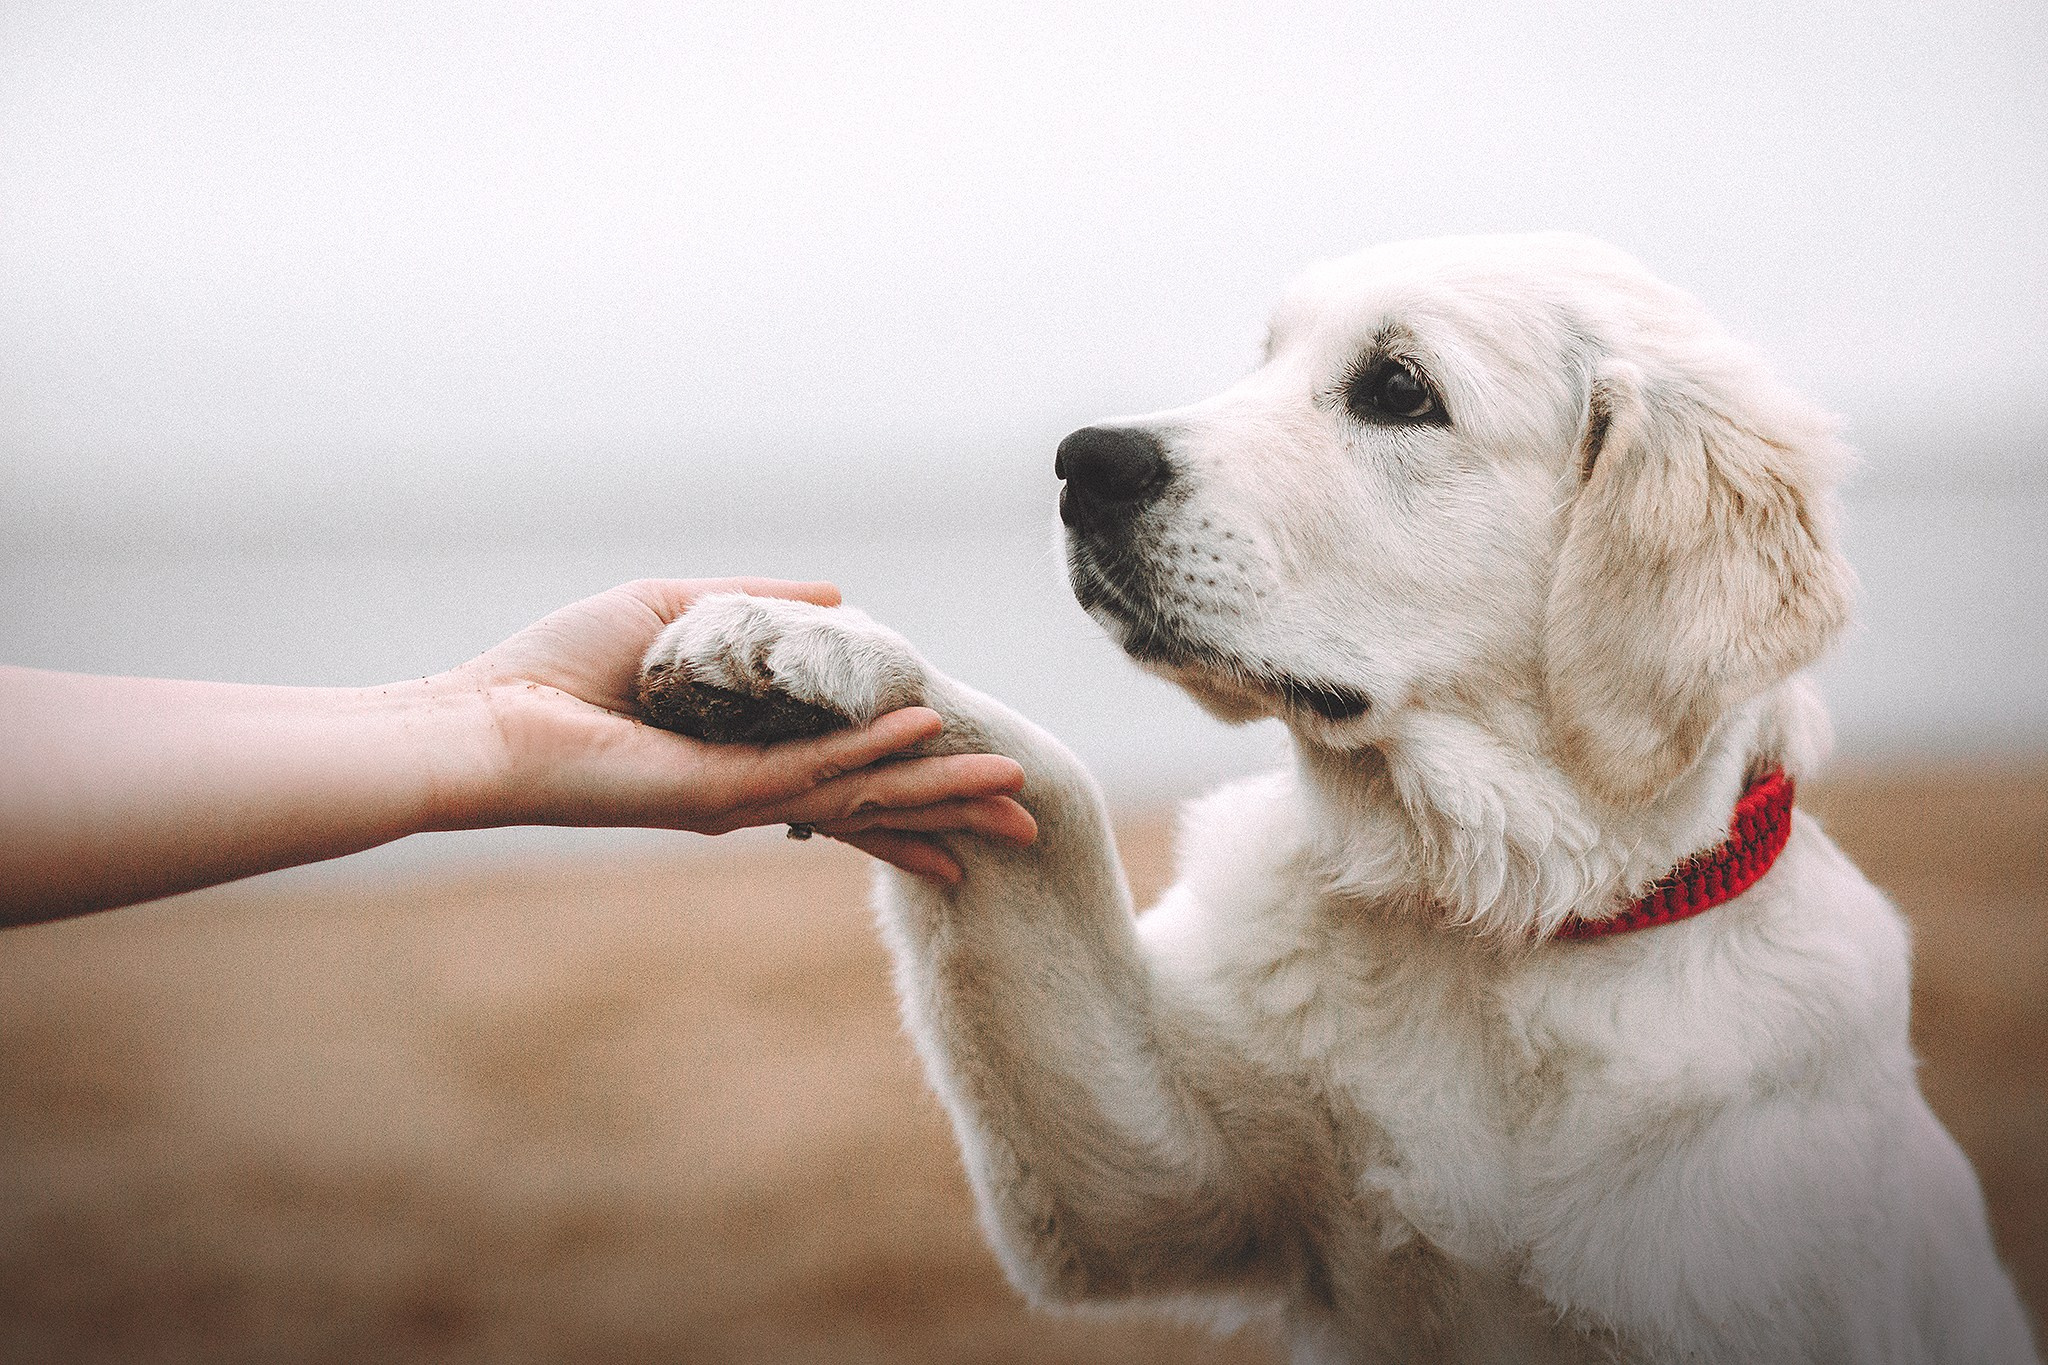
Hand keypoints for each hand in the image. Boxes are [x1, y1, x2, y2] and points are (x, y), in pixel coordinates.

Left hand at [437, 579, 1035, 881]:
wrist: (482, 720)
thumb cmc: (558, 670)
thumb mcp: (676, 611)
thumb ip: (759, 609)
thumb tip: (842, 601)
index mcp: (747, 755)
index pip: (850, 774)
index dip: (918, 781)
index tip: (980, 790)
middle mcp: (754, 791)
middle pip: (876, 802)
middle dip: (952, 812)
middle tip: (1030, 823)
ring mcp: (739, 800)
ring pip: (862, 797)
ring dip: (938, 790)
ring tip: (1012, 791)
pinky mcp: (714, 797)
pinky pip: (809, 774)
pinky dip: (870, 752)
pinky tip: (923, 736)